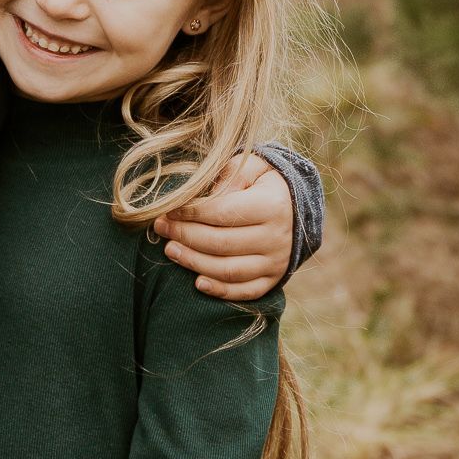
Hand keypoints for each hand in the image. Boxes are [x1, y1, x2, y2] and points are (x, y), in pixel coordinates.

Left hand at [153, 153, 292, 299]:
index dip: (191, 213)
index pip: (223, 213)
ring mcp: (276, 262)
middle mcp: (276, 237)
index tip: (169, 209)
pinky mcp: (273, 280)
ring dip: (194, 262)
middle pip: (221, 243)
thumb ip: (229, 177)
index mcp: (272, 206)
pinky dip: (220, 290)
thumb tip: (203, 197)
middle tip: (161, 228)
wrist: (297, 208)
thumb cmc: (264, 183)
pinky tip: (197, 282)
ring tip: (170, 250)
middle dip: (185, 236)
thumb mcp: (252, 167)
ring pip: (229, 270)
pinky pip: (245, 291)